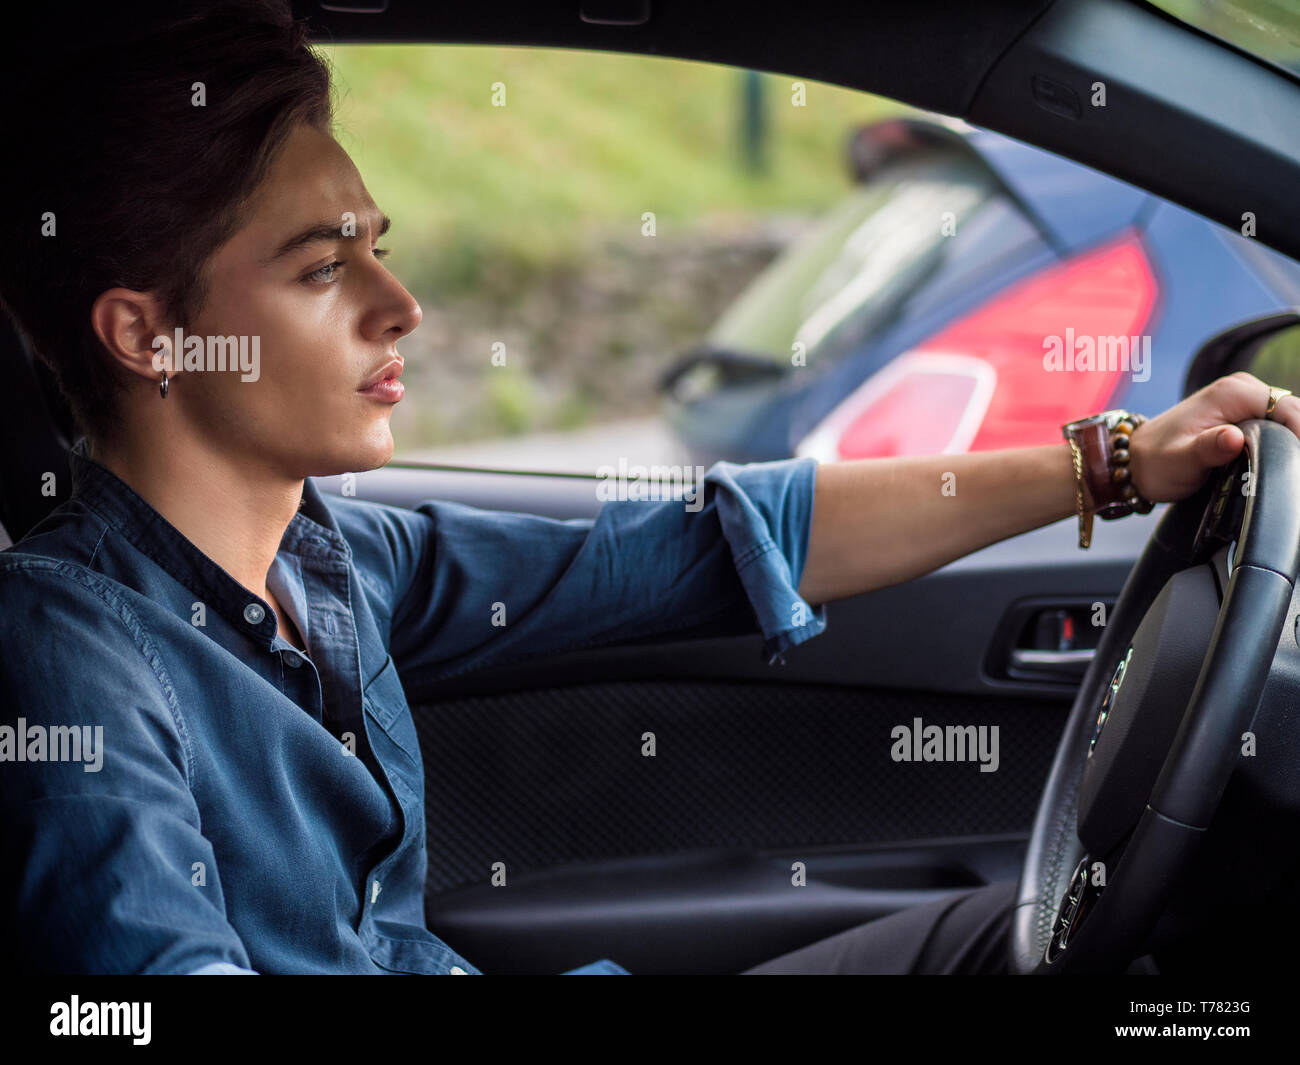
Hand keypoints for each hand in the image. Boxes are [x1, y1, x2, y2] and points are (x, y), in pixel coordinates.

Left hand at [1129, 371, 1299, 503]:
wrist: (1136, 460)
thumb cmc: (1156, 462)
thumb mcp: (1181, 460)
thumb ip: (1209, 449)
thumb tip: (1234, 438)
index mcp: (1232, 393)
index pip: (1289, 409)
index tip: (1298, 462)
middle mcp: (1241, 388)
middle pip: (1293, 412)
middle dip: (1297, 439)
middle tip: (1293, 469)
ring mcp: (1244, 399)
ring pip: (1287, 417)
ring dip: (1291, 440)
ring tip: (1288, 466)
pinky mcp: (1244, 412)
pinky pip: (1276, 423)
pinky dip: (1282, 439)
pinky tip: (1281, 459)